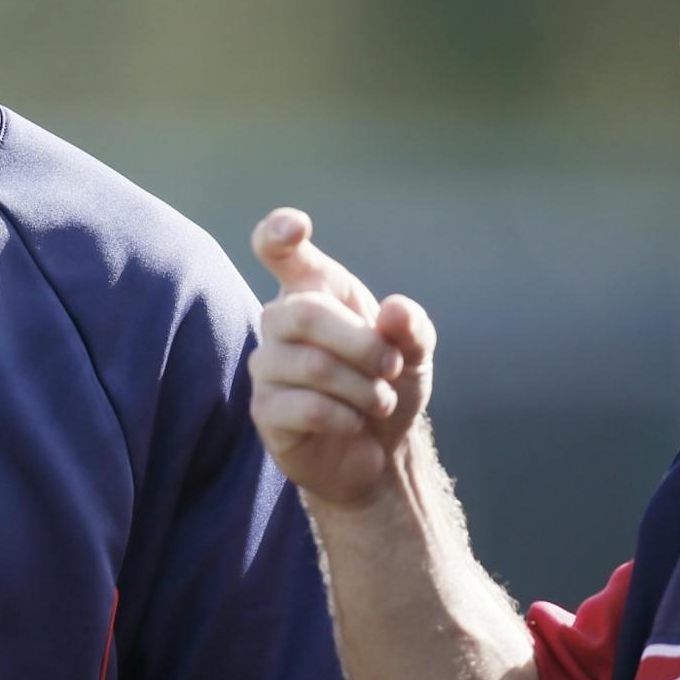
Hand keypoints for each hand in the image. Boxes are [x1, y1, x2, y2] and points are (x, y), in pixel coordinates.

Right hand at [248, 208, 435, 506]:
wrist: (380, 453)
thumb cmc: (387, 387)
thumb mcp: (414, 354)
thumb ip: (411, 327)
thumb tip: (395, 311)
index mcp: (313, 291)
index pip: (279, 251)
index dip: (278, 233)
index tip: (296, 227)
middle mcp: (280, 323)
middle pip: (305, 314)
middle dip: (362, 344)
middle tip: (391, 368)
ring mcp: (267, 367)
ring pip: (311, 365)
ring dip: (362, 388)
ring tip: (380, 401)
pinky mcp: (265, 411)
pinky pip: (306, 406)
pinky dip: (346, 417)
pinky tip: (355, 423)